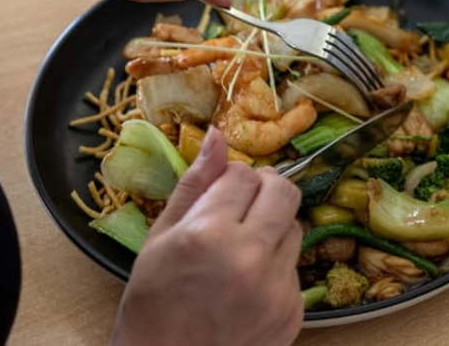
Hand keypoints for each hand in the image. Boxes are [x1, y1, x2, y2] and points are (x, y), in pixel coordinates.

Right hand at [112, 128, 303, 345]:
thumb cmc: (153, 303)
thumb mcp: (162, 236)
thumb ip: (195, 182)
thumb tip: (216, 135)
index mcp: (210, 234)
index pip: (244, 173)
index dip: (229, 179)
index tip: (218, 196)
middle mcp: (250, 258)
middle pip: (284, 190)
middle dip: (264, 189)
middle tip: (241, 206)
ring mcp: (277, 289)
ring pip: (295, 226)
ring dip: (272, 226)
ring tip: (240, 249)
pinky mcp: (294, 312)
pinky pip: (295, 266)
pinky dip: (276, 265)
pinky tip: (247, 283)